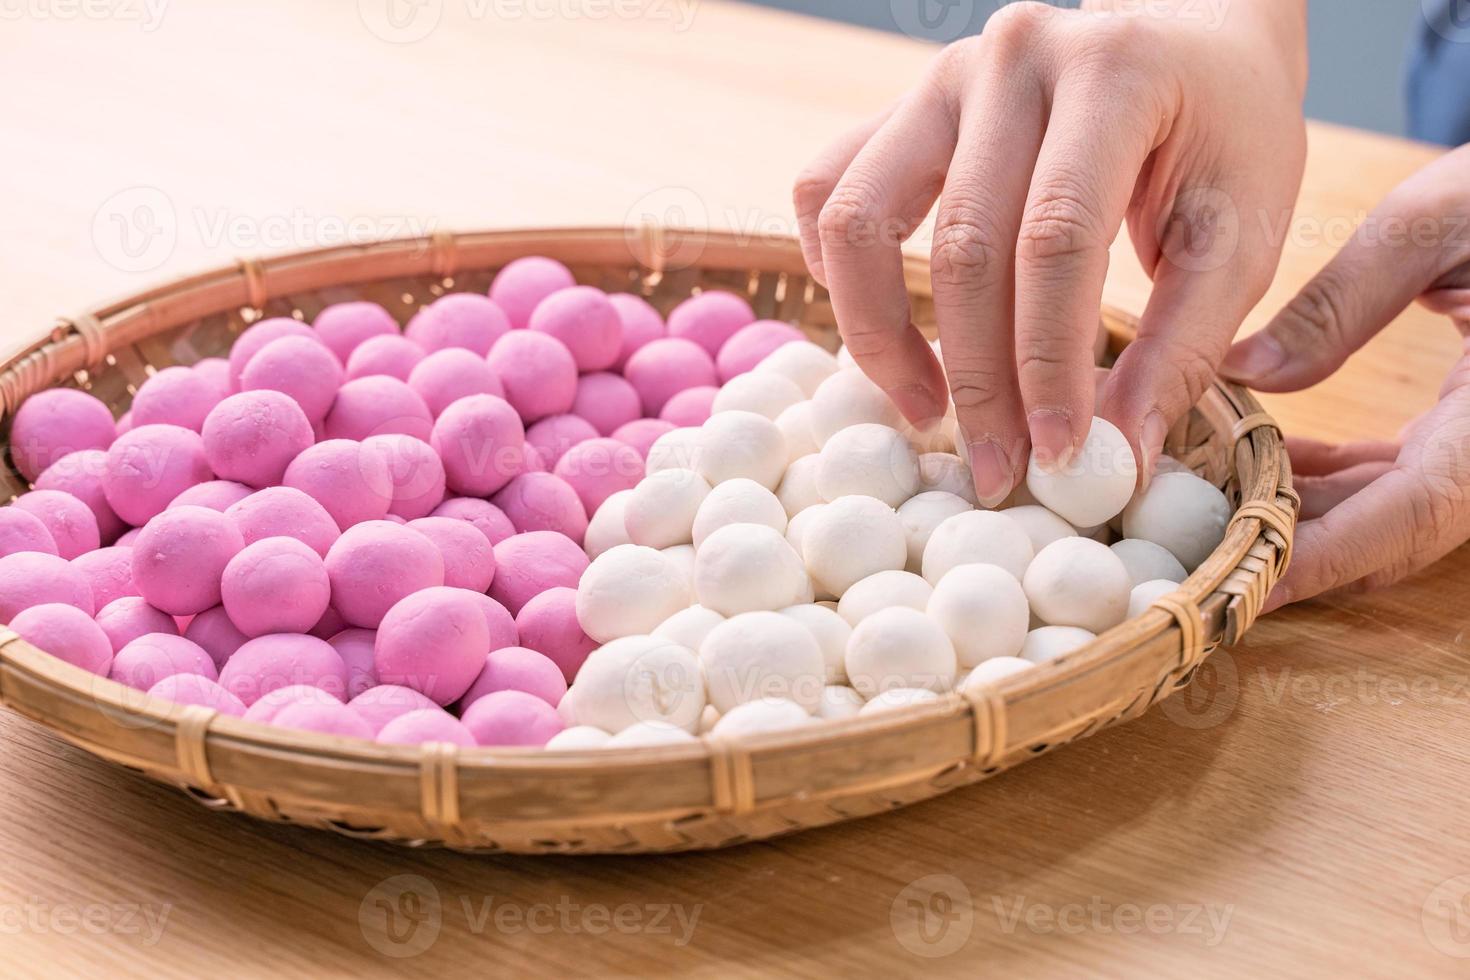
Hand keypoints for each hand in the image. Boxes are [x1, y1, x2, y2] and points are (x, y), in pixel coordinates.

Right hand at [794, 0, 1306, 503]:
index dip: (1049, 362)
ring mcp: (941, 76)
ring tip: (926, 410)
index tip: (1060, 457)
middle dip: (975, 378)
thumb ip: (1182, 347)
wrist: (1192, 41)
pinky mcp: (899, 105)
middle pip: (960, 246)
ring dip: (880, 335)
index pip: (1057, 239)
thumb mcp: (1237, 238)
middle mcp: (1012, 58)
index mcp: (1113, 71)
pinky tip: (884, 328)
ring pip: (859, 220)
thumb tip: (1117, 461)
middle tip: (998, 469)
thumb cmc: (1225, 140)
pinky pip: (827, 190)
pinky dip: (834, 270)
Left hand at [1221, 145, 1469, 608]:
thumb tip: (1247, 370)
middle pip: (1396, 532)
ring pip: (1395, 513)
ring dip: (1308, 514)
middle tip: (1198, 552)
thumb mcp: (1438, 219)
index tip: (1245, 581)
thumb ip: (1342, 302)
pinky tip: (1264, 460)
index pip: (1414, 513)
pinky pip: (1405, 480)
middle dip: (1297, 549)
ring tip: (1209, 502)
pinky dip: (1336, 480)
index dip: (1325, 554)